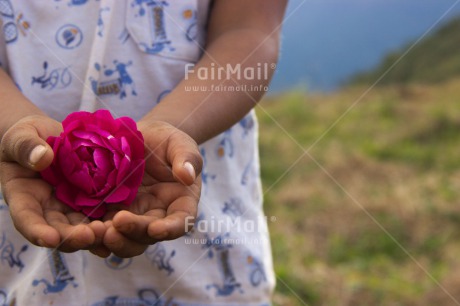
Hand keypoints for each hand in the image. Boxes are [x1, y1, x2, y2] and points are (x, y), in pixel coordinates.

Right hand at [0, 115, 108, 254]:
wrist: (51, 138)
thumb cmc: (27, 137)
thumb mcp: (21, 136)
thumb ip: (26, 146)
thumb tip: (42, 157)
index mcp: (24, 196)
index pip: (26, 218)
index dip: (37, 231)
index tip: (50, 239)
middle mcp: (48, 209)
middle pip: (58, 230)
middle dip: (72, 237)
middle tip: (88, 236)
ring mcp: (72, 207)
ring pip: (82, 227)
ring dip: (95, 233)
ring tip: (109, 232)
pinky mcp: (92, 201)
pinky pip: (101, 213)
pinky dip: (110, 222)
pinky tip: (123, 226)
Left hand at [102, 120, 202, 257]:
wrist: (139, 138)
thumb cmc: (166, 141)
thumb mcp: (180, 144)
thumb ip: (187, 158)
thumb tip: (188, 176)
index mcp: (180, 203)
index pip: (181, 221)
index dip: (171, 229)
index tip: (156, 229)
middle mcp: (157, 216)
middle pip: (148, 235)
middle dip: (134, 233)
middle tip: (118, 224)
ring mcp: (132, 216)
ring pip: (125, 238)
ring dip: (112, 240)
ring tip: (96, 230)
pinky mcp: (110, 212)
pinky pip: (102, 228)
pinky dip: (93, 232)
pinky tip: (82, 228)